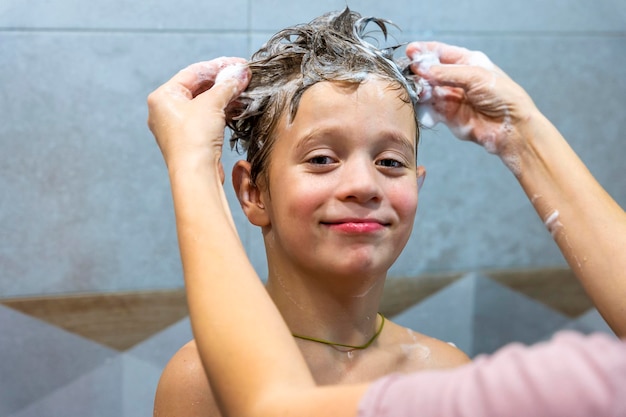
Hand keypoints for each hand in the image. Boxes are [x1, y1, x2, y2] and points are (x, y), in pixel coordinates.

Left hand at [147, 57, 249, 177]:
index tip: (239, 64)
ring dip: (224, 97)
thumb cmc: (194, 138)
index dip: (219, 66)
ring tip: (244, 91)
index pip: (193, 72)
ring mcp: (177, 127)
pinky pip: (206, 119)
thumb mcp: (212, 104)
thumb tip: (241, 72)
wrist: (195, 174)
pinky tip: (237, 108)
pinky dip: (221, 112)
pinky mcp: (190, 140)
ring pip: (203, 104)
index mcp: (163, 96)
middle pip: (198, 88)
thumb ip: (228, 85)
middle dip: (222, 82)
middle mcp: (165, 110)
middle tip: (244, 77)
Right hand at [406, 41, 538, 163]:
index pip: (440, 52)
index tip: (410, 51)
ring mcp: (451, 97)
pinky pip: (429, 110)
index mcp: (467, 62)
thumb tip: (420, 68)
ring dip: (419, 91)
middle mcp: (457, 78)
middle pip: (430, 72)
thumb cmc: (502, 97)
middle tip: (410, 75)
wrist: (510, 128)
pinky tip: (423, 107)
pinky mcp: (447, 115)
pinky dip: (423, 108)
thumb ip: (445, 72)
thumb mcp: (474, 76)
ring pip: (426, 90)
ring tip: (418, 93)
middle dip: (418, 73)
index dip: (424, 51)